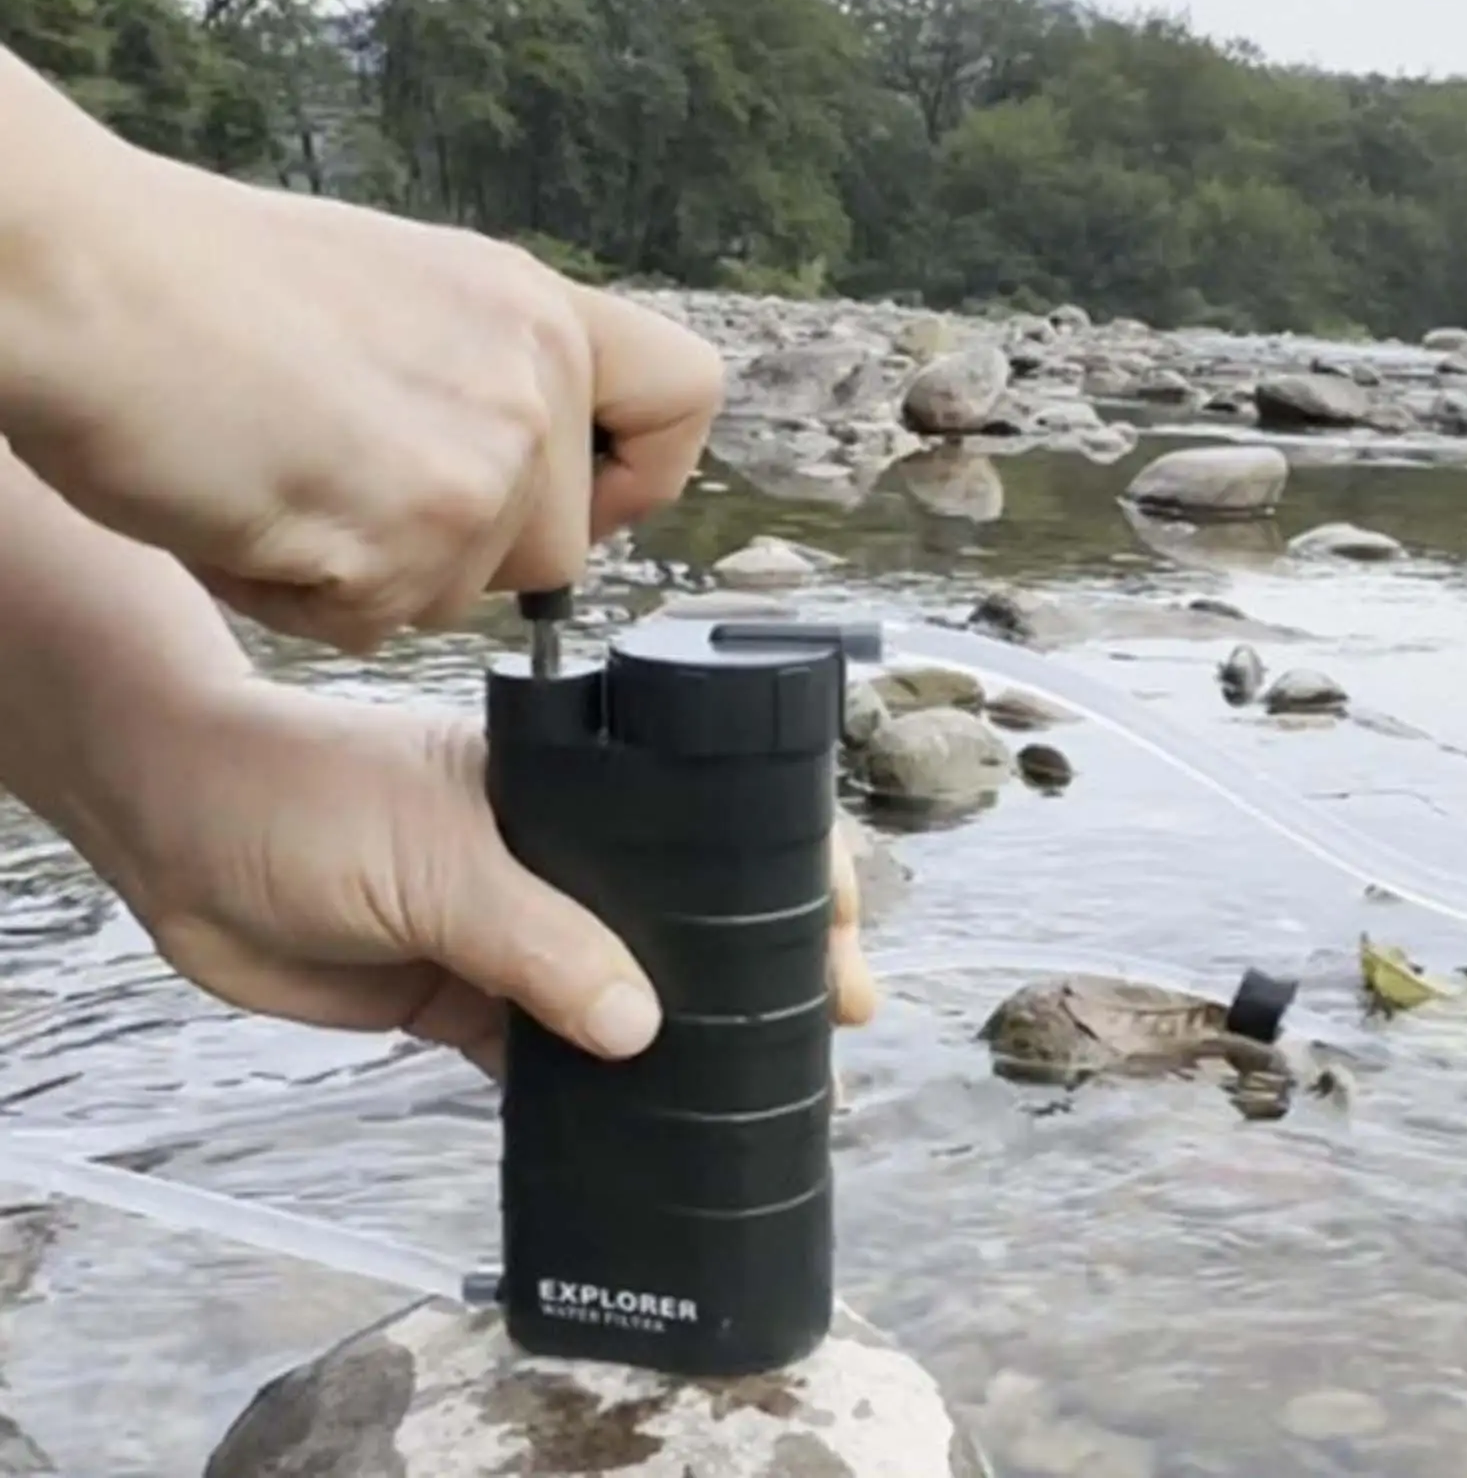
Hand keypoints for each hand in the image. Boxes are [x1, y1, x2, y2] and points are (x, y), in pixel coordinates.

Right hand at [4, 141, 722, 653]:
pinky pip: (378, 625)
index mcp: (536, 311)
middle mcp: (528, 386)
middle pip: (561, 552)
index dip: (644, 474)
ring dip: (379, 574)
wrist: (77, 277)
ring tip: (290, 481)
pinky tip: (255, 511)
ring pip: (465, 598)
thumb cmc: (205, 283)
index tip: (584, 494)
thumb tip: (540, 473)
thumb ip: (496, 378)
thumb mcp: (408, 293)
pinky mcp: (403, 546)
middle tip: (359, 486)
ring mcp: (474, 470)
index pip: (688, 400)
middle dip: (468, 553)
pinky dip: (309, 595)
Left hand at [105, 681, 876, 1077]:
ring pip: (616, 990)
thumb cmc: (310, 796)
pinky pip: (538, 1051)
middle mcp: (556, 856)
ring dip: (678, 1039)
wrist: (173, 836)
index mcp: (571, 787)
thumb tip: (645, 1031)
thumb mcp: (436, 858)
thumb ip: (538, 940)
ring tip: (760, 1092)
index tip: (843, 933)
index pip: (706, 821)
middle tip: (831, 1026)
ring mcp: (510, 928)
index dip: (783, 871)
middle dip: (754, 967)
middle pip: (678, 915)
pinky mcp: (458, 996)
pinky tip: (641, 1129)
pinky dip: (584, 1091)